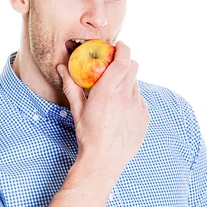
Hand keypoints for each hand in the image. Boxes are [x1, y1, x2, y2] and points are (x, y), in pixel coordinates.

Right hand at [57, 41, 149, 180]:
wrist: (104, 161)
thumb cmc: (88, 135)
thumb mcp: (77, 109)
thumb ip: (71, 86)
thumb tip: (61, 68)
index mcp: (108, 90)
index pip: (123, 59)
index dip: (123, 48)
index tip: (118, 46)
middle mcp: (125, 95)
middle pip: (134, 67)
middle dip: (126, 63)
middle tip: (116, 68)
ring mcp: (138, 106)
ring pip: (136, 84)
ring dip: (128, 84)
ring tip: (115, 96)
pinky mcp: (144, 117)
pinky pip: (140, 101)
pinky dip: (132, 101)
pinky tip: (121, 113)